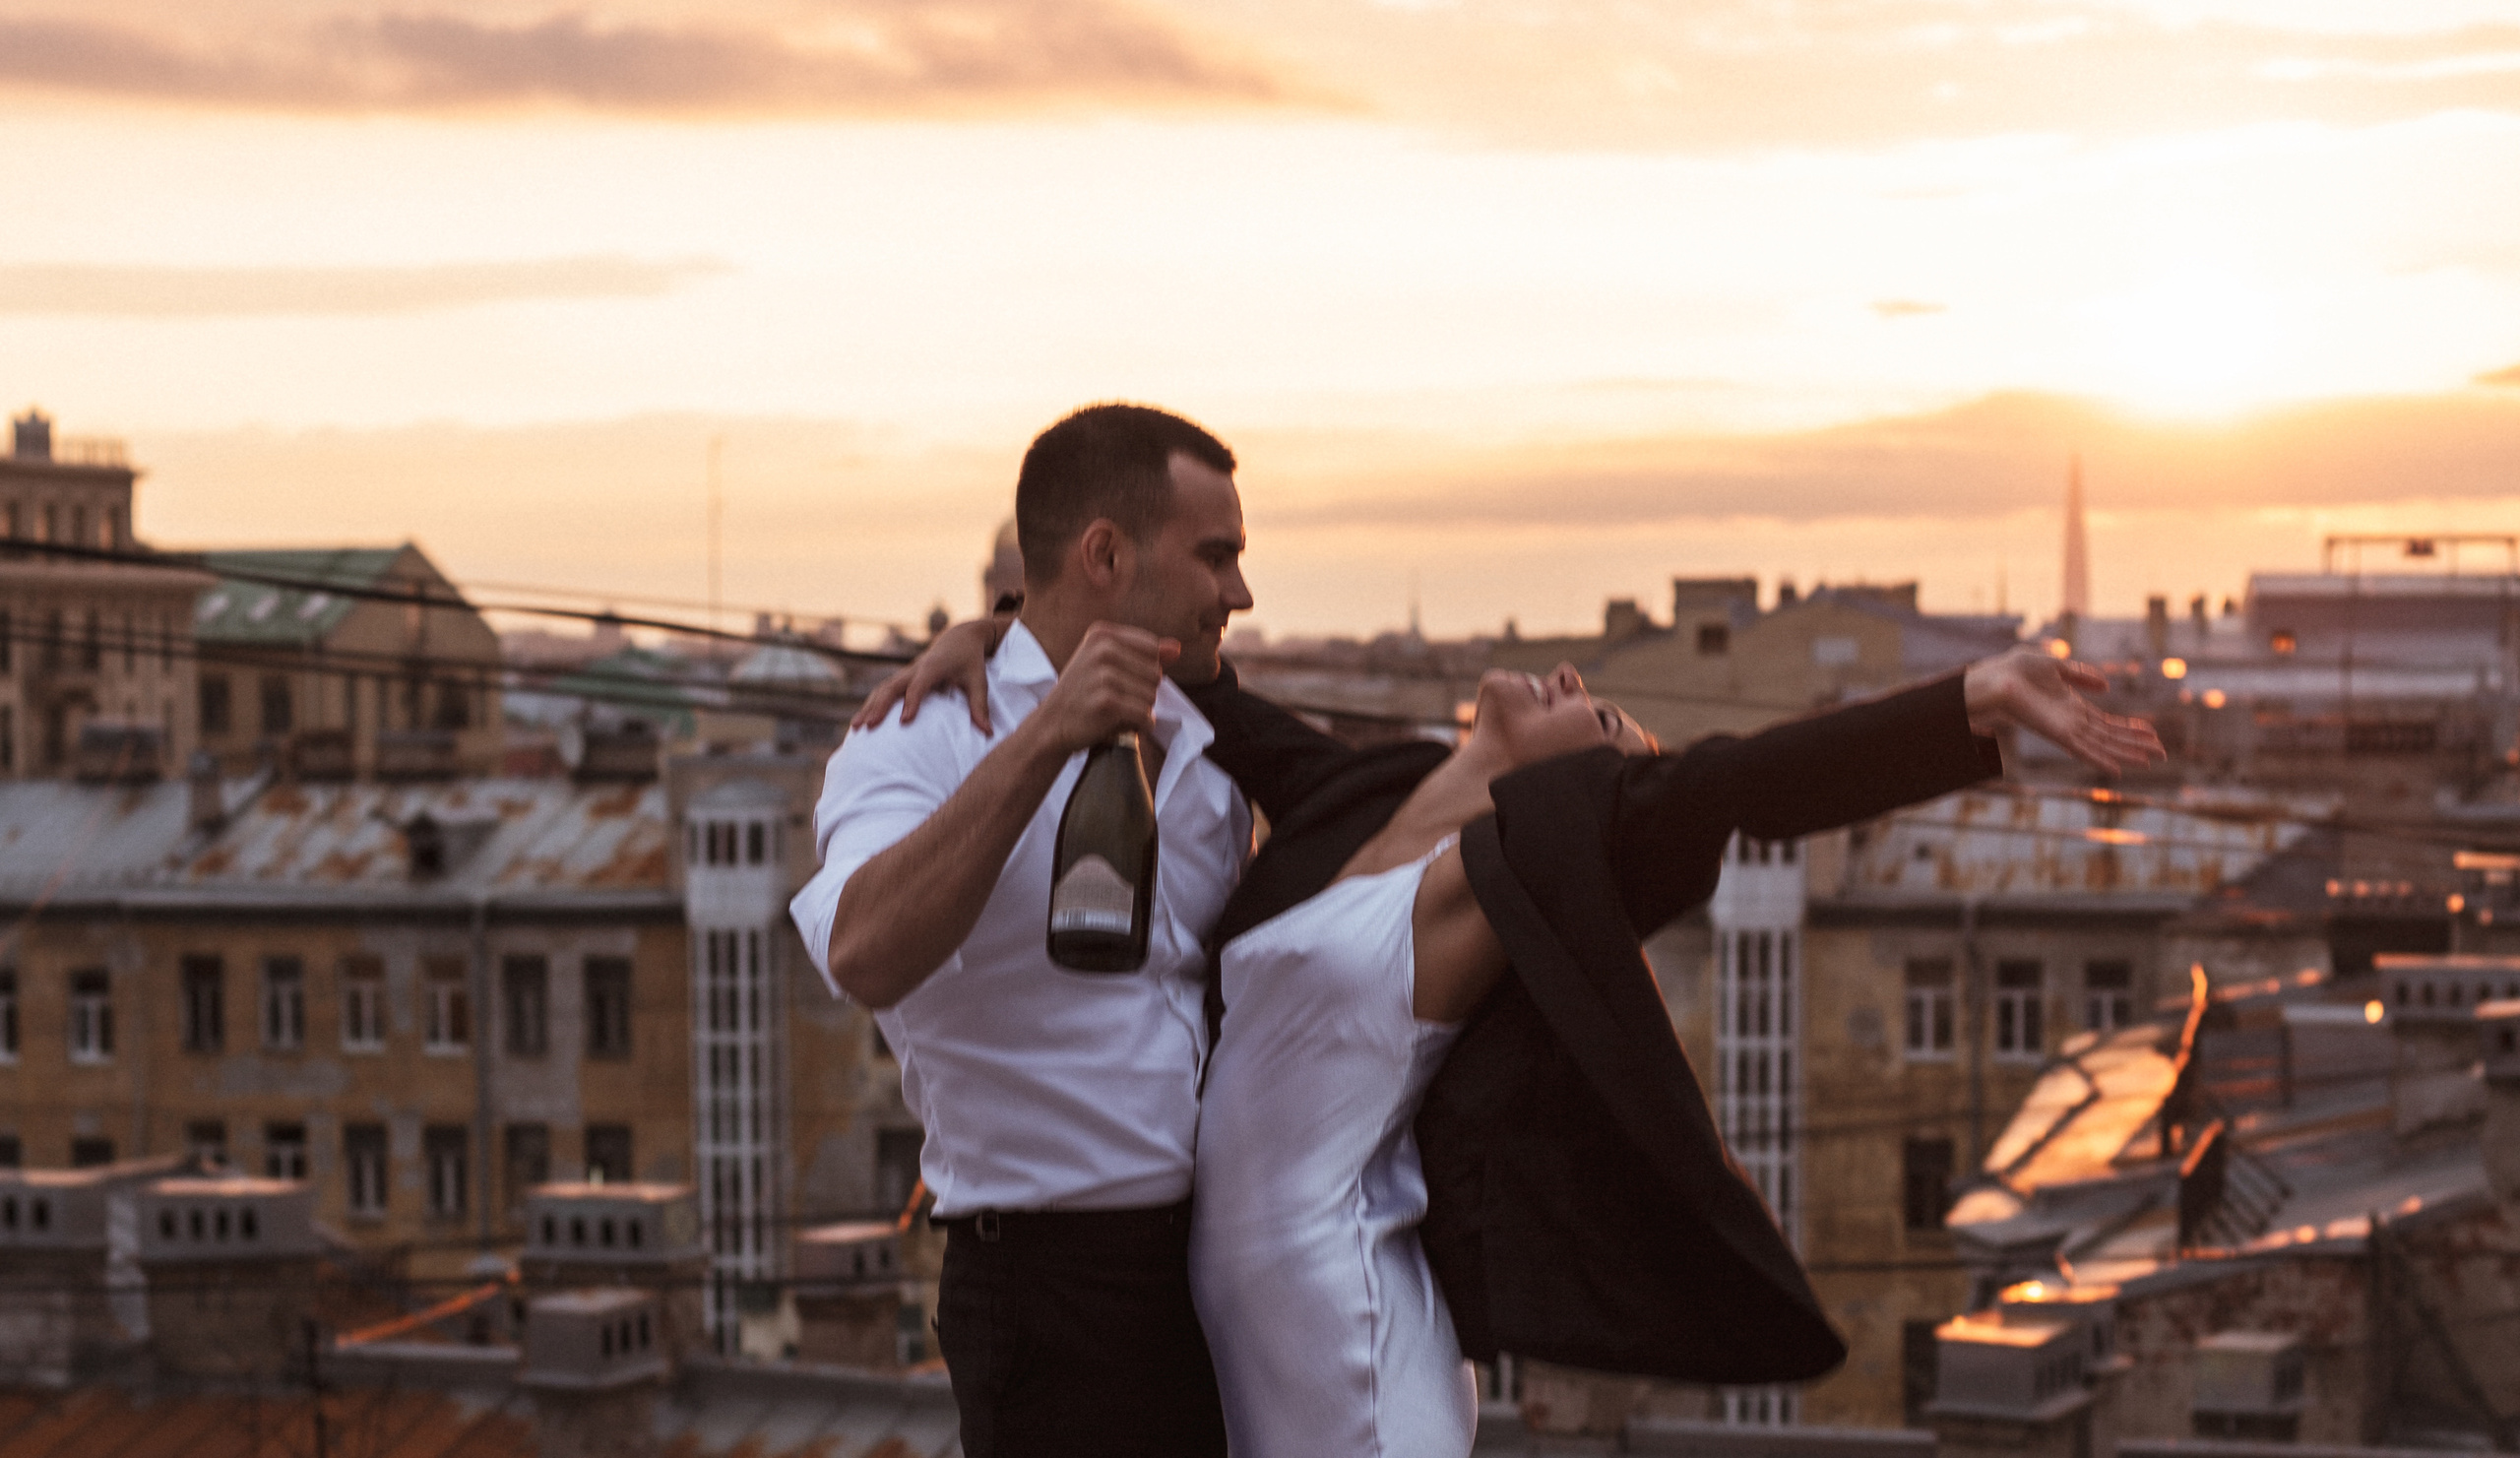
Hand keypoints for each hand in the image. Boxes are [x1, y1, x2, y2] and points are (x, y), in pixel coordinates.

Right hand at [852, 617, 1002, 733]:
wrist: (959, 637)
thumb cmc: (970, 660)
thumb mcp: (979, 681)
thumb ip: (980, 707)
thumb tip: (988, 734)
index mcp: (933, 667)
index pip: (919, 685)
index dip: (911, 702)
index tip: (904, 721)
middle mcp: (915, 668)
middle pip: (892, 686)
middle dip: (878, 706)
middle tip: (868, 726)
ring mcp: (906, 672)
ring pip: (883, 688)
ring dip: (869, 707)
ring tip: (856, 728)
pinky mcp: (903, 678)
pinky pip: (884, 690)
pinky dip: (872, 704)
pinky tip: (862, 721)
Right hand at [1031, 622, 1179, 753]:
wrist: (1051, 724)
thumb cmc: (1083, 692)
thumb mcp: (1105, 663)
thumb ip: (1144, 653)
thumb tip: (1177, 649)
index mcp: (1101, 633)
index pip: (1152, 649)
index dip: (1143, 671)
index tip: (1119, 680)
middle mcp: (1102, 649)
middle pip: (1156, 673)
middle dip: (1142, 692)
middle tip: (1114, 698)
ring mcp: (1104, 676)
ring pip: (1152, 696)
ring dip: (1140, 710)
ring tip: (1115, 711)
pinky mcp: (1107, 702)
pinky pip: (1146, 715)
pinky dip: (1141, 725)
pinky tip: (1122, 725)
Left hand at [1963, 648, 2164, 774]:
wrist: (1996, 676)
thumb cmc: (2017, 669)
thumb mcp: (2056, 666)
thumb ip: (2081, 675)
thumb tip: (2106, 687)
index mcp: (2072, 708)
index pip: (2107, 723)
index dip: (2130, 728)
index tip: (2152, 733)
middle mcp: (2071, 722)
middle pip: (2111, 737)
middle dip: (2137, 744)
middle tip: (2163, 752)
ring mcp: (2065, 730)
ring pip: (2103, 746)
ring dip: (2128, 753)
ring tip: (2152, 760)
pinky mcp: (2057, 734)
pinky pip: (2083, 751)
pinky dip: (2101, 761)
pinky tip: (2118, 771)